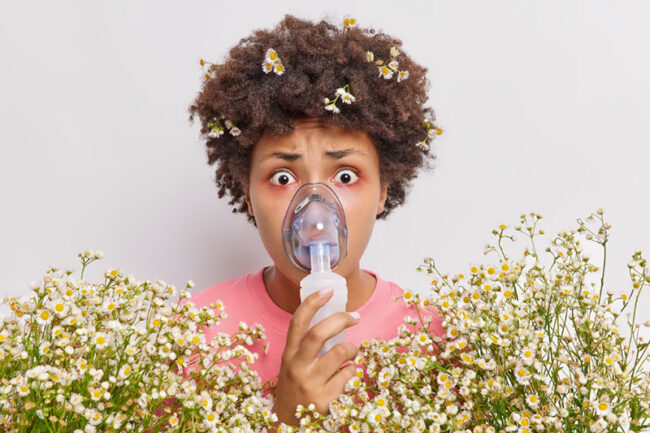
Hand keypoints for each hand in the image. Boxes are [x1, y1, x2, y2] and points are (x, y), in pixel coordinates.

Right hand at [270, 286, 360, 426]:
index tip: (327, 289)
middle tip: (355, 316)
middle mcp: (297, 367)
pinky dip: (352, 370)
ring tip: (353, 350)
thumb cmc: (294, 388)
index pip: (298, 322)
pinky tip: (348, 373)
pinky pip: (348, 375)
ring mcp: (310, 384)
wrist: (287, 423)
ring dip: (352, 347)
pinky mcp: (324, 400)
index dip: (312, 302)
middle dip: (340, 319)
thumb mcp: (293, 364)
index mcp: (289, 354)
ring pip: (339, 353)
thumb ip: (307, 346)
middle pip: (318, 333)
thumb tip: (335, 321)